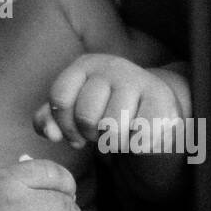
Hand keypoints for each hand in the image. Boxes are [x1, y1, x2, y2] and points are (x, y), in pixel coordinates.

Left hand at [34, 53, 183, 150]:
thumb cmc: (105, 109)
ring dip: (113, 143)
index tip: (75, 135)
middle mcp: (111, 66)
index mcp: (84, 65)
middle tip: (100, 134)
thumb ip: (49, 120)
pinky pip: (141, 135)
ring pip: (113, 128)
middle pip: (86, 116)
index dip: (64, 126)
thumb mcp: (72, 110)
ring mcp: (138, 80)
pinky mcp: (162, 100)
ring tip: (118, 136)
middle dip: (90, 135)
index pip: (60, 98)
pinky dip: (136, 146)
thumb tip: (50, 134)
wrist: (154, 106)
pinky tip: (138, 139)